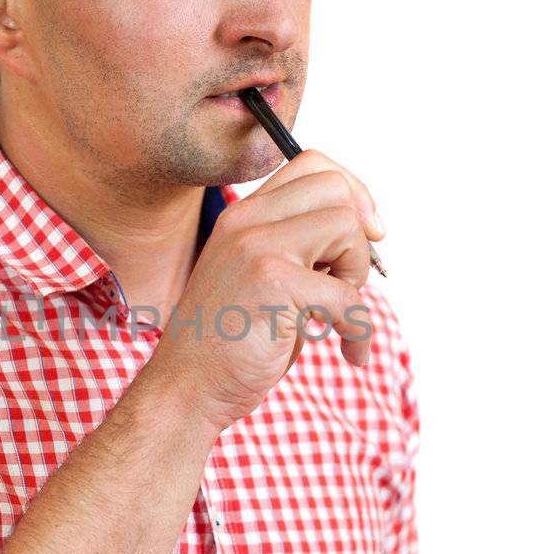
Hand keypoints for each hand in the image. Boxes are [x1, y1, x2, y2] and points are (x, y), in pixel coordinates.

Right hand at [142, 148, 384, 436]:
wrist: (186, 389)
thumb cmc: (228, 343)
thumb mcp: (258, 277)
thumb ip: (297, 246)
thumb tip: (366, 229)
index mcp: (243, 217)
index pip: (312, 164)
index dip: (353, 193)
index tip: (367, 233)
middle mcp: (247, 223)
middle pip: (336, 189)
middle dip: (358, 236)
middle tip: (346, 280)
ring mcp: (258, 249)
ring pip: (347, 229)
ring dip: (357, 276)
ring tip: (337, 313)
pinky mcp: (274, 285)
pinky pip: (348, 296)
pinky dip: (360, 331)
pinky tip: (350, 352)